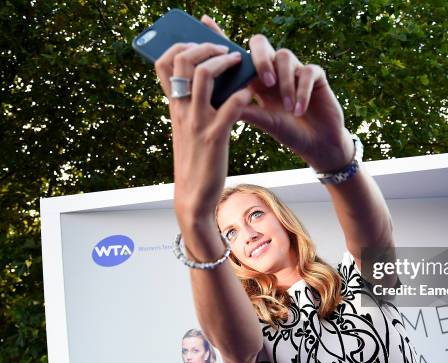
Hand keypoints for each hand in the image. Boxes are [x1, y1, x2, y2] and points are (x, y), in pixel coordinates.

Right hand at [154, 37, 252, 224]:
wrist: (193, 197)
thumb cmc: (194, 161)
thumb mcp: (184, 129)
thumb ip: (189, 106)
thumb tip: (203, 82)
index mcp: (173, 107)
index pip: (162, 63)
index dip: (180, 46)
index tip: (200, 44)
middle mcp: (182, 110)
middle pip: (184, 61)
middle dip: (207, 47)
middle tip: (225, 50)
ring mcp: (197, 122)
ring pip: (204, 76)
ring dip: (224, 62)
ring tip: (239, 62)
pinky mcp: (215, 137)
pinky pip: (231, 107)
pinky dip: (242, 95)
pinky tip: (249, 95)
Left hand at [201, 16, 354, 172]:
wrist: (317, 144)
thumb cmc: (289, 132)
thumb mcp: (263, 122)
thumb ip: (244, 109)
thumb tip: (219, 100)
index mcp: (256, 79)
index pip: (238, 55)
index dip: (222, 37)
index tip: (204, 20)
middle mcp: (273, 69)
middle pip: (260, 43)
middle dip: (260, 58)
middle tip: (265, 82)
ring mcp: (294, 69)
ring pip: (284, 56)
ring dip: (285, 84)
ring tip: (288, 108)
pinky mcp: (315, 75)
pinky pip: (306, 71)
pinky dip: (302, 91)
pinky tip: (299, 109)